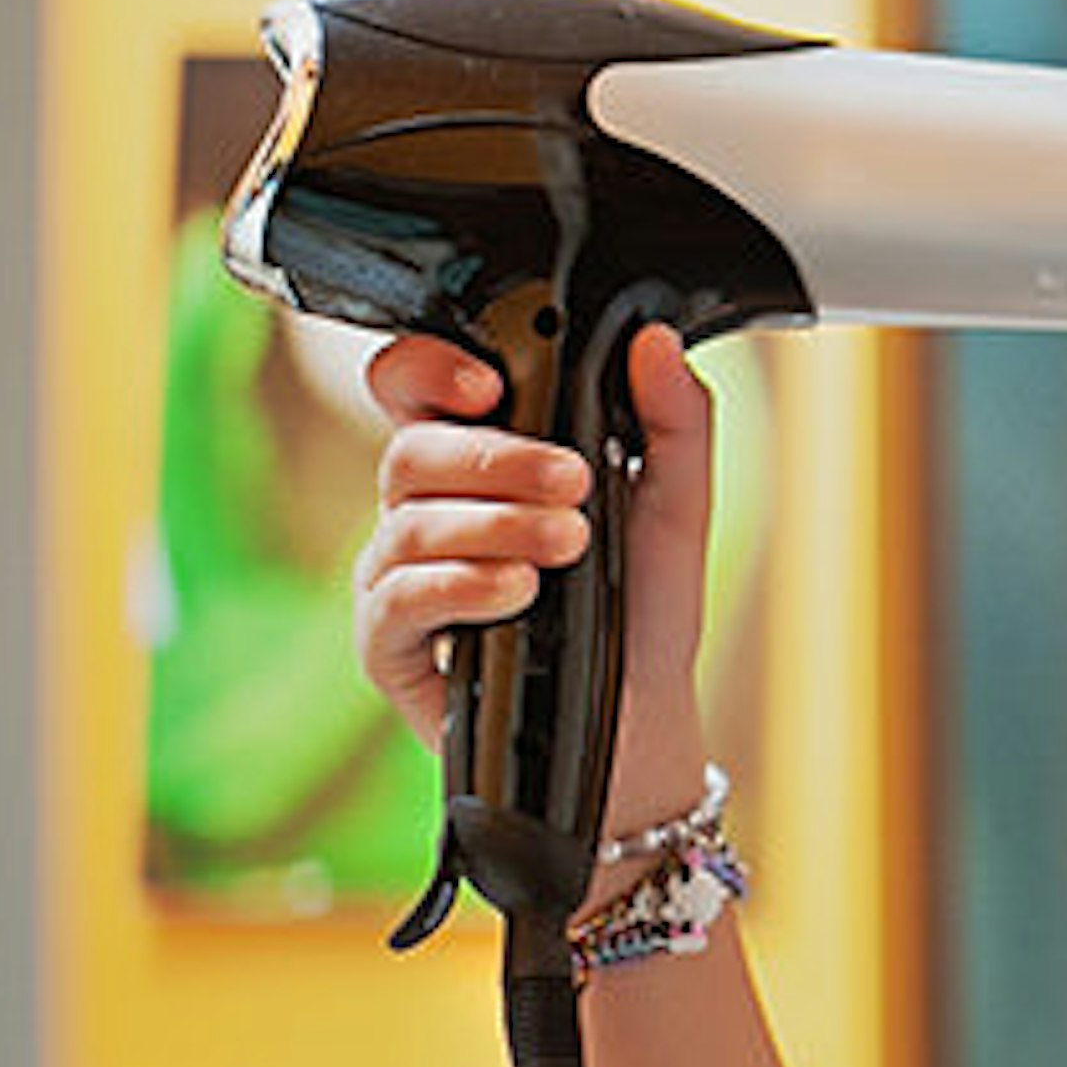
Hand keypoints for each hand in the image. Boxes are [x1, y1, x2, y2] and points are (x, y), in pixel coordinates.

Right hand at [352, 323, 719, 831]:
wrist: (640, 726)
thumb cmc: (642, 614)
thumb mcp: (676, 509)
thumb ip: (672, 421)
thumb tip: (657, 340)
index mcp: (478, 462)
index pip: (414, 387)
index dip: (433, 368)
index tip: (494, 383)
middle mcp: (426, 511)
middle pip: (411, 448)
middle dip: (496, 457)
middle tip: (575, 483)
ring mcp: (400, 577)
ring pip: (408, 519)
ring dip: (496, 523)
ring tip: (570, 544)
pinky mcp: (390, 647)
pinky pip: (397, 597)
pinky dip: (462, 585)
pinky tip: (517, 591)